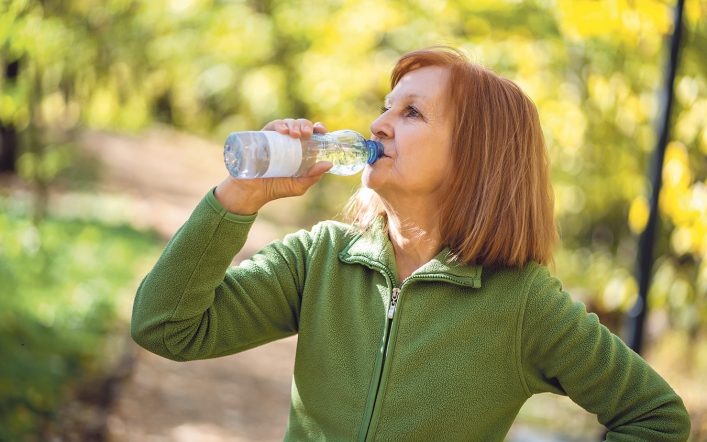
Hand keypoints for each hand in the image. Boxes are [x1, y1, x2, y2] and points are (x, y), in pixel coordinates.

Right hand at [214, 118, 332, 214]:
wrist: (252, 191)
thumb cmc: (276, 188)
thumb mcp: (298, 186)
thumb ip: (313, 176)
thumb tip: (328, 164)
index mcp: (301, 151)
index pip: (312, 135)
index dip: (318, 129)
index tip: (322, 130)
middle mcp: (290, 142)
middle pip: (301, 126)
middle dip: (306, 125)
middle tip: (306, 134)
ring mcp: (276, 139)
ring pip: (288, 123)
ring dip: (294, 124)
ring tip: (294, 134)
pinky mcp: (263, 137)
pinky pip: (272, 125)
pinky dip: (279, 125)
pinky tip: (282, 131)